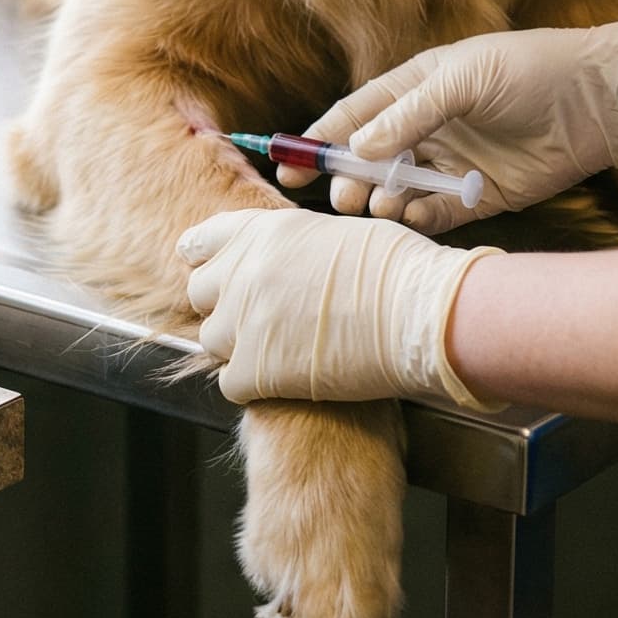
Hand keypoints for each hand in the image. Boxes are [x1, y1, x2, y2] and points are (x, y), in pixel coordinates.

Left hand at [179, 207, 502, 410]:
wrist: (416, 312)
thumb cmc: (396, 270)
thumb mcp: (331, 233)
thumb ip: (289, 246)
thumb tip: (281, 265)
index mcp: (261, 231)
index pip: (200, 242)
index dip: (210, 261)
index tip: (220, 274)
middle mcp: (242, 271)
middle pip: (200, 294)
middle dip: (225, 306)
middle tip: (262, 318)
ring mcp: (243, 321)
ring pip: (211, 340)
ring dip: (239, 347)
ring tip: (281, 351)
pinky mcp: (253, 370)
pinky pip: (230, 383)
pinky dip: (254, 386)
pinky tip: (287, 379)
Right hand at [282, 16, 617, 233]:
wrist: (597, 101)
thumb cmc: (530, 71)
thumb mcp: (464, 79)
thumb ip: (410, 114)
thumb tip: (358, 146)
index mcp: (417, 88)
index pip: (356, 116)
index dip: (320, 141)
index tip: (289, 167)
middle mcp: (429, 127)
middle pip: (371, 160)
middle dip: (348, 178)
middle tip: (341, 195)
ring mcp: (452, 164)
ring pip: (398, 190)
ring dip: (380, 199)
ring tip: (377, 206)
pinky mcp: (478, 196)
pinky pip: (435, 213)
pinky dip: (417, 218)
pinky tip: (408, 217)